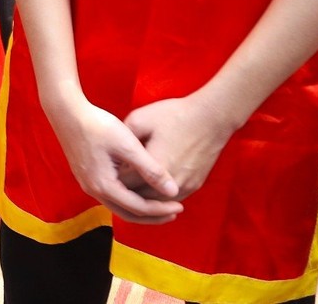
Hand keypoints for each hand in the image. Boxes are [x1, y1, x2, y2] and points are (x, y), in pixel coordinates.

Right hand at [46, 94, 182, 223]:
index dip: (161, 209)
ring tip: (161, 203)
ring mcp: (88, 184)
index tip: (180, 206)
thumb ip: (151, 170)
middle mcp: (94, 190)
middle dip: (153, 216)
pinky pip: (112, 196)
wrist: (66, 111)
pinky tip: (139, 189)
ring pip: (119, 206)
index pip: (139, 208)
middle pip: (128, 214)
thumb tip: (173, 191)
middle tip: (174, 212)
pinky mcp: (87, 175)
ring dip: (141, 208)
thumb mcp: (128, 146)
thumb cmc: (98, 125)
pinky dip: (129, 199)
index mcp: (104, 185)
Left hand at [122, 93, 240, 202]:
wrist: (211, 117)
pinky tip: (149, 184)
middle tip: (113, 180)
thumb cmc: (174, 115)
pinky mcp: (195, 185)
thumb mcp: (139, 120)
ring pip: (157, 202)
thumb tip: (114, 153)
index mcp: (154, 167)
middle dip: (126, 191)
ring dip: (143, 196)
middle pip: (141, 198)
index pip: (125, 185)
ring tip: (129, 184)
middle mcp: (171, 183)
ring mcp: (185, 186)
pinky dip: (159, 195)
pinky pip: (172, 199)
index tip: (105, 172)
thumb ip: (123, 139)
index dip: (113, 179)